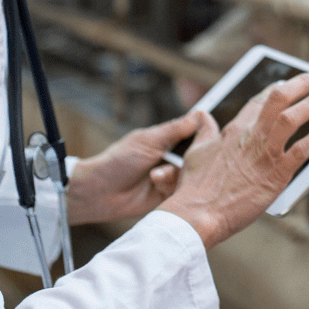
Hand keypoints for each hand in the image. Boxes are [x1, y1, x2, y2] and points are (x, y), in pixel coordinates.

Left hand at [65, 111, 210, 225]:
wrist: (100, 193)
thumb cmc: (119, 161)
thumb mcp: (149, 141)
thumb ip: (175, 129)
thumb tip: (202, 114)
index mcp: (168, 139)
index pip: (196, 133)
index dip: (204, 136)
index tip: (208, 139)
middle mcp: (172, 157)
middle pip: (199, 154)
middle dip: (190, 158)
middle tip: (177, 160)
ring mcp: (171, 176)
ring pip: (192, 173)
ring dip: (174, 174)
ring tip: (155, 177)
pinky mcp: (169, 194)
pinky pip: (183, 190)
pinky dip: (171, 187)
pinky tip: (156, 186)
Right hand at [160, 73, 308, 249]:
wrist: (197, 214)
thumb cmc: (195, 188)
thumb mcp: (196, 151)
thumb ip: (204, 131)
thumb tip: (204, 116)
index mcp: (234, 130)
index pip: (260, 100)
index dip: (277, 88)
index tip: (289, 81)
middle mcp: (251, 136)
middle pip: (279, 98)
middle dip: (302, 84)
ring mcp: (265, 154)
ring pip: (293, 117)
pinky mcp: (276, 174)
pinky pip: (303, 149)